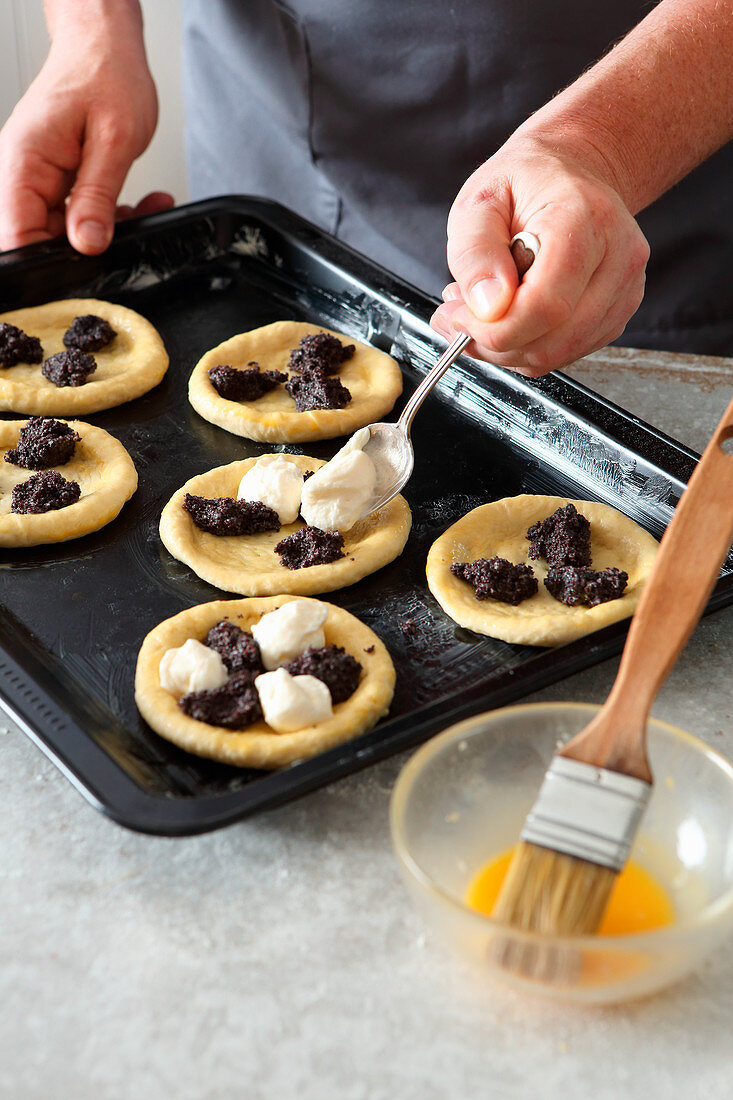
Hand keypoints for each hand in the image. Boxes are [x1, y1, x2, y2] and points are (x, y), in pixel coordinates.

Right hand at [0, 29, 170, 253]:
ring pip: (67, 232)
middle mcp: (24, 173)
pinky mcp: (59, 182)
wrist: (105, 46)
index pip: (18, 235)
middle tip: (130, 234)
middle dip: (90, 248)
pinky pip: (80, 216)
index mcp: (24, 163)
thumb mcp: (114, 140)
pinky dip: (111, 217)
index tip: (87, 269)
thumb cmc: (106, 74)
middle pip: (42, 239)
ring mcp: (41, 179)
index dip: (48, 263)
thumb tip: (86, 244)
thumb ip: (97, 196)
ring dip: (108, 230)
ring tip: (144, 210)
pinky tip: (139, 205)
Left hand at [430, 133, 649, 375]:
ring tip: (482, 311)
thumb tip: (487, 308)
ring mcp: (624, 288)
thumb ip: (475, 252)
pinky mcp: (619, 310)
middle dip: (494, 342)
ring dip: (509, 347)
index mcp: (583, 220)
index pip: (546, 305)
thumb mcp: (479, 201)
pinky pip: (568, 351)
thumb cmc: (527, 180)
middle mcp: (617, 257)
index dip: (494, 328)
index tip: (458, 317)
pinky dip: (530, 346)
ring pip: (558, 353)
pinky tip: (512, 315)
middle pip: (553, 339)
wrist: (573, 169)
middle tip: (459, 317)